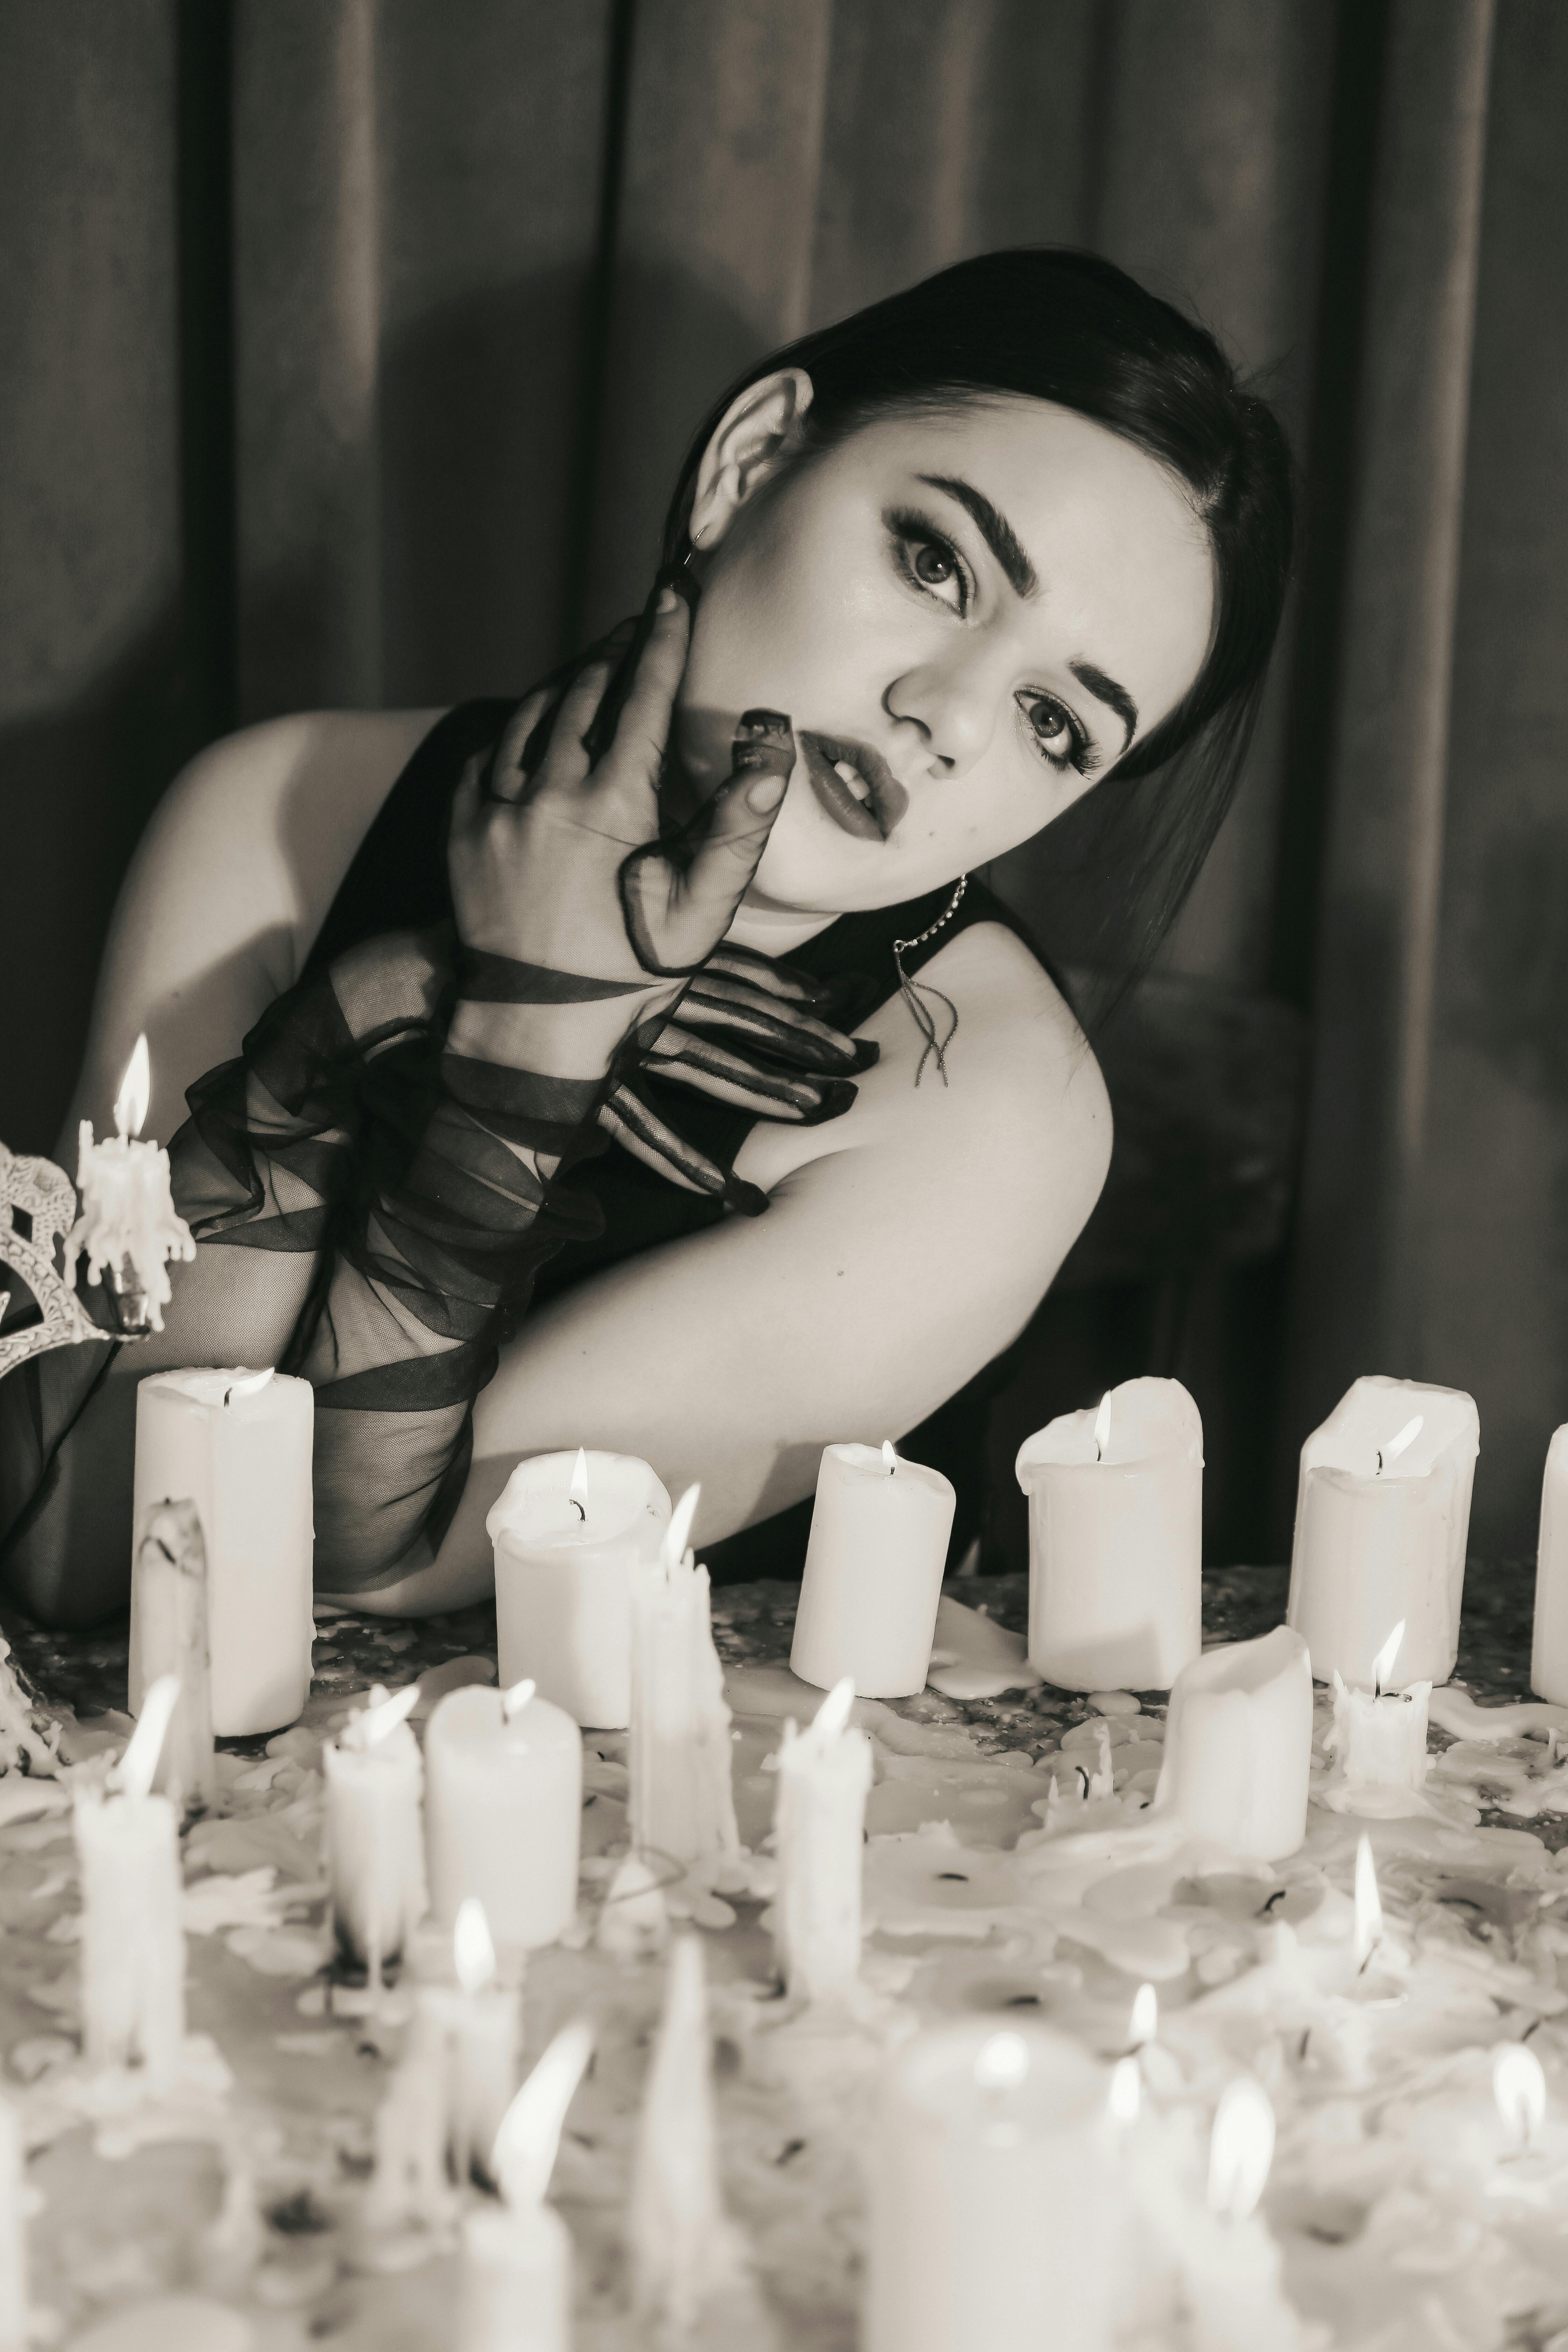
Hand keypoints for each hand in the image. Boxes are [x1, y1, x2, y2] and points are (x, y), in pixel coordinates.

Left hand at [447, 591, 791, 1002]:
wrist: (540, 1028)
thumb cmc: (632, 970)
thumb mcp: (701, 906)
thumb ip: (737, 824)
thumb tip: (770, 753)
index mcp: (611, 800)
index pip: (641, 692)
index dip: (662, 637)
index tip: (672, 593)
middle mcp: (546, 790)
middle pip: (585, 689)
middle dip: (618, 649)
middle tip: (641, 624)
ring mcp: (496, 808)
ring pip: (533, 713)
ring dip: (569, 682)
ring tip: (597, 667)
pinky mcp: (462, 830)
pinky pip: (489, 754)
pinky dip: (520, 728)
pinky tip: (539, 726)